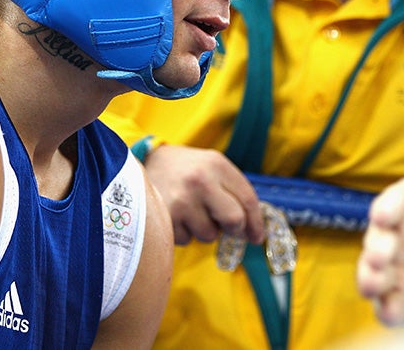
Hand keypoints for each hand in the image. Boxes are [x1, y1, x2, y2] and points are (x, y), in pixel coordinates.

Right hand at [143, 144, 264, 245]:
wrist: (145, 163)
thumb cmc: (186, 169)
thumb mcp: (212, 167)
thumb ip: (234, 191)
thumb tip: (252, 229)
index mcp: (217, 165)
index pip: (248, 199)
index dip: (256, 222)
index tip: (258, 236)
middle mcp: (201, 181)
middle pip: (234, 220)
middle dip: (235, 229)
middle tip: (229, 229)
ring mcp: (182, 200)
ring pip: (210, 235)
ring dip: (205, 230)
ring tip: (193, 212)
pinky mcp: (165, 218)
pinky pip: (187, 240)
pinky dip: (186, 233)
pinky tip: (178, 216)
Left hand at [356, 171, 403, 324]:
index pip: (389, 309)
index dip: (389, 311)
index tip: (393, 311)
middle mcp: (393, 266)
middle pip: (372, 278)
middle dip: (372, 281)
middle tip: (375, 283)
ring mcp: (392, 234)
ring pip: (374, 243)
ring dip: (376, 250)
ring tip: (381, 257)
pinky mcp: (397, 203)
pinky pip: (384, 209)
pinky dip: (383, 212)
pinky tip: (384, 216)